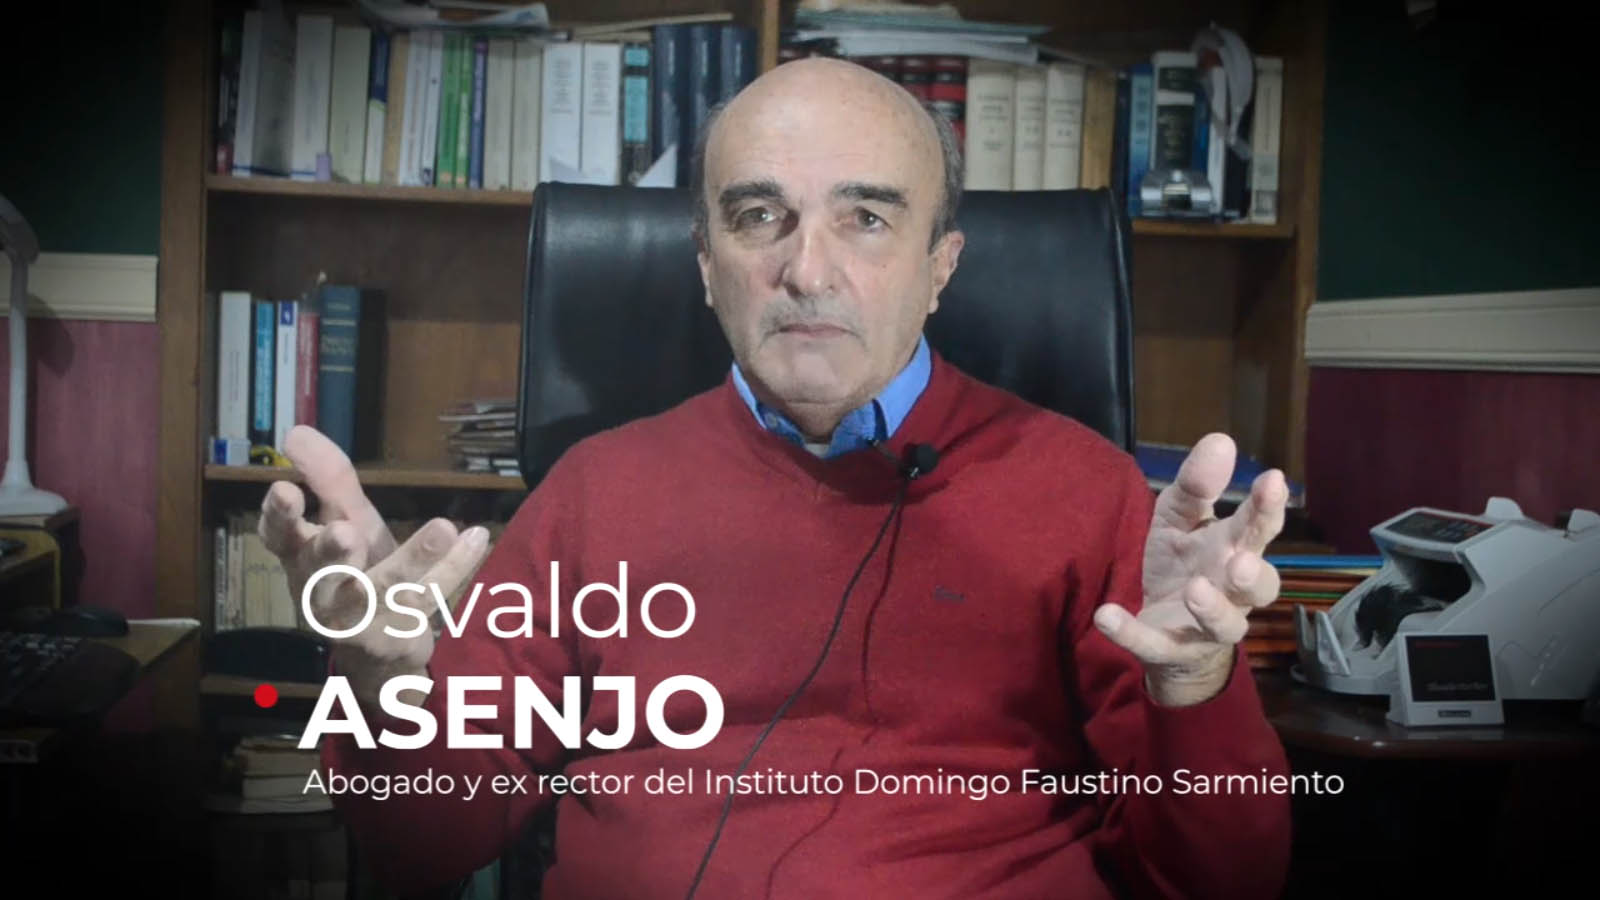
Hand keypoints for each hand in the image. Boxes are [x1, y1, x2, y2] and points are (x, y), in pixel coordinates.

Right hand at [258, 425, 491, 704]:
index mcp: (301, 560)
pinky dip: (455, 568)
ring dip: (413, 559)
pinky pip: (430, 598)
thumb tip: (296, 432)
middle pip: (323, 574)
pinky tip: (477, 536)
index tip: (285, 489)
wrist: (377, 651)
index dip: (279, 517)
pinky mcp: (397, 636)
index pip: (280, 538)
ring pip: (385, 590)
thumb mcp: (344, 521)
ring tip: (442, 526)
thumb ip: (327, 481)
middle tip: (345, 533)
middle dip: (332, 555)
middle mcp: (321, 593)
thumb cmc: (354, 571)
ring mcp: (360, 620)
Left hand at [1094, 433, 1286, 706]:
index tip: (1272, 480)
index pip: (1258, 528)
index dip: (1267, 507)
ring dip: (1212, 609)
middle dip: (1253, 574)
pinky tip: (1105, 615)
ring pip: (1224, 625)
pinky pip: (1154, 645)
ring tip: (1195, 590)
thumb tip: (1220, 440)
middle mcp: (1232, 592)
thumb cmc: (1182, 565)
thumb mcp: (1179, 520)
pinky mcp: (1170, 649)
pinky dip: (1130, 632)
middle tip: (1239, 560)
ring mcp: (1205, 626)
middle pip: (1259, 585)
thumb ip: (1196, 486)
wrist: (1165, 629)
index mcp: (1235, 550)